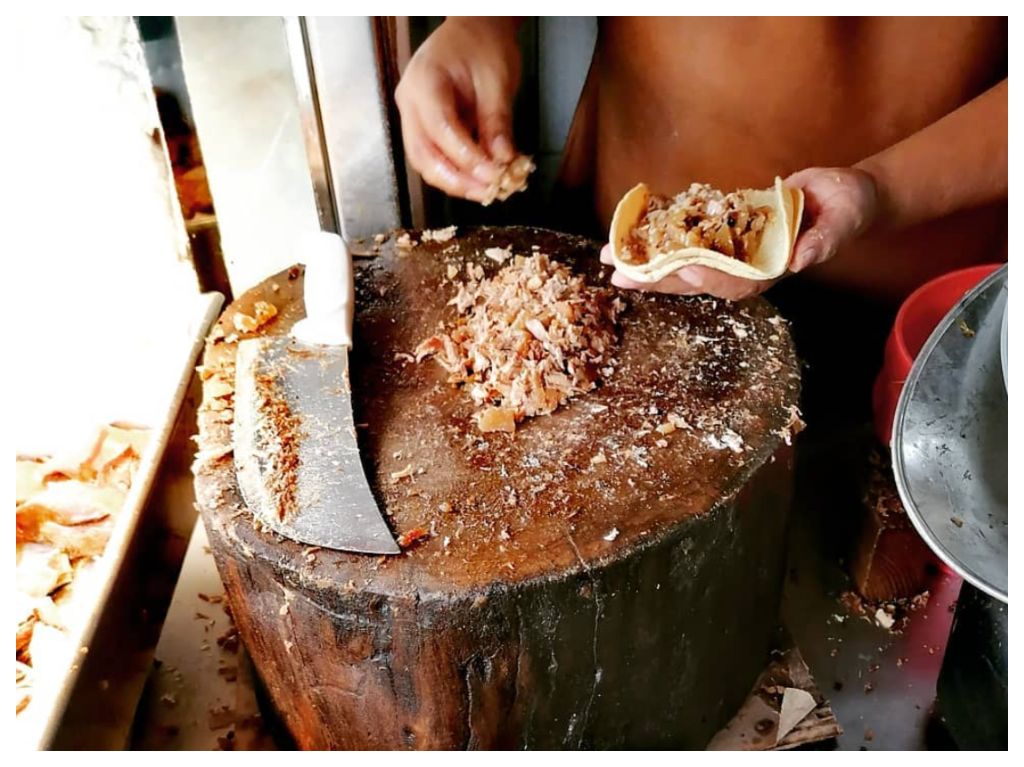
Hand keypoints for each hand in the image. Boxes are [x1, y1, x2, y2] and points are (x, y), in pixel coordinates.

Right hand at [395, 18, 520, 201]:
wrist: (473, 29)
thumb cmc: (483, 45)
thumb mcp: (497, 79)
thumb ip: (497, 120)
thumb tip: (503, 159)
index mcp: (424, 81)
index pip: (440, 129)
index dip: (466, 157)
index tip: (492, 175)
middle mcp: (410, 101)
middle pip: (423, 154)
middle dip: (456, 180)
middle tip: (489, 192)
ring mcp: (412, 115)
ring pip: (424, 161)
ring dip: (454, 182)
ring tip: (486, 191)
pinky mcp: (422, 126)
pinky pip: (434, 156)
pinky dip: (455, 172)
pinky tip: (479, 179)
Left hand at [602, 167, 877, 299]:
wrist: (841, 196)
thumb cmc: (848, 209)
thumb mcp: (843, 221)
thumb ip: (823, 242)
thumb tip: (801, 260)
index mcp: (770, 270)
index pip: (735, 283)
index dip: (711, 279)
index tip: (687, 270)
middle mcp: (743, 265)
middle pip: (695, 278)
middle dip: (657, 278)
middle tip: (619, 276)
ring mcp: (730, 249)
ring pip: (682, 261)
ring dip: (647, 261)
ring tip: (611, 258)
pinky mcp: (722, 228)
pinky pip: (686, 235)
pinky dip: (659, 235)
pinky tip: (631, 232)